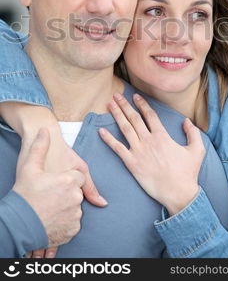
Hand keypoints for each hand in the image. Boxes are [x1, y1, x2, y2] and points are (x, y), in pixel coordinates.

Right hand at [17, 124, 107, 258]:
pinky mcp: (73, 230)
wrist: (18, 225)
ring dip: (66, 206)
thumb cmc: (24, 195)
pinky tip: (52, 217)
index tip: (54, 183)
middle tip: (49, 196)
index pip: (77, 177)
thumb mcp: (30, 168)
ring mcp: (75, 215)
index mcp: (69, 181)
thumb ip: (40, 147)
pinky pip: (73, 222)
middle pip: (77, 191)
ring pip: (75, 207)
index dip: (65, 179)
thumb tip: (44, 130)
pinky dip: (65, 221)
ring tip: (49, 207)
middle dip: (66, 192)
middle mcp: (76, 198)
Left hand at [99, 93, 204, 215]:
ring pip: (125, 129)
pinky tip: (101, 131)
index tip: (135, 96)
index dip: (141, 104)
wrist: (178, 193)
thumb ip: (192, 133)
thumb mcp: (197, 150)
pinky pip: (118, 149)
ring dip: (117, 115)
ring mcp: (139, 152)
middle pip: (134, 118)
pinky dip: (109, 139)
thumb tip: (186, 121)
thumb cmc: (188, 173)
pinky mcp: (132, 164)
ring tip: (110, 104)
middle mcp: (149, 141)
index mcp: (162, 136)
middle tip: (116, 95)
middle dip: (124, 105)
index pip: (149, 115)